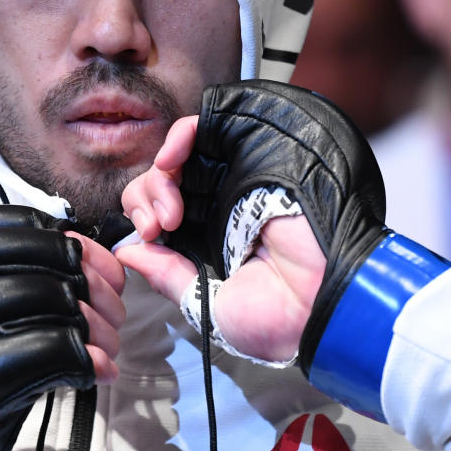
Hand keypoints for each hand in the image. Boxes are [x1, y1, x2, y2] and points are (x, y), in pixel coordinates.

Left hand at [118, 115, 323, 362]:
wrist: (322, 301)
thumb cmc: (279, 319)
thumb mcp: (208, 306)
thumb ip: (168, 276)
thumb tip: (128, 252)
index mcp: (212, 241)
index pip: (162, 215)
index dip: (143, 220)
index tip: (148, 240)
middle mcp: (221, 208)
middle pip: (163, 184)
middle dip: (145, 201)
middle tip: (157, 228)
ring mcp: (234, 181)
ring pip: (179, 159)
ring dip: (159, 178)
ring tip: (169, 211)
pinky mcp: (249, 157)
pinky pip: (204, 131)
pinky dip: (178, 139)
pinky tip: (169, 161)